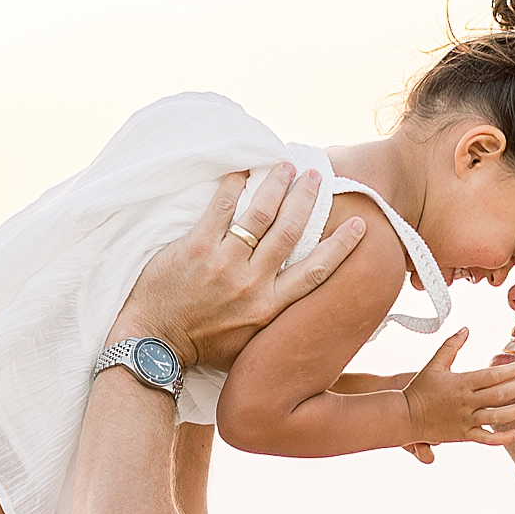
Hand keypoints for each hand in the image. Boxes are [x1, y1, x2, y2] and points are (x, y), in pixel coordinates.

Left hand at [115, 165, 365, 372]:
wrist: (156, 344)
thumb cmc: (203, 347)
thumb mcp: (250, 345)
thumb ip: (274, 323)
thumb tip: (300, 312)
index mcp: (270, 309)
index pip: (316, 271)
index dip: (340, 246)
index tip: (358, 225)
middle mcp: (252, 285)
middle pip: (290, 231)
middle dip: (306, 199)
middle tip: (315, 177)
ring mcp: (224, 264)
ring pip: (260, 214)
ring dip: (276, 185)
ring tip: (285, 166)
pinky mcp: (196, 248)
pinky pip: (220, 208)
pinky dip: (233, 185)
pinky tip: (242, 170)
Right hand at [398, 332, 514, 464]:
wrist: (406, 417)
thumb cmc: (421, 388)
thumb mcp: (435, 363)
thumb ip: (451, 345)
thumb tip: (466, 328)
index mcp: (461, 383)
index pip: (490, 376)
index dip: (508, 371)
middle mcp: (466, 402)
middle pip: (499, 394)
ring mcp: (466, 420)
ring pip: (497, 417)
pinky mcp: (464, 435)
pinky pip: (487, 439)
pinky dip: (503, 438)